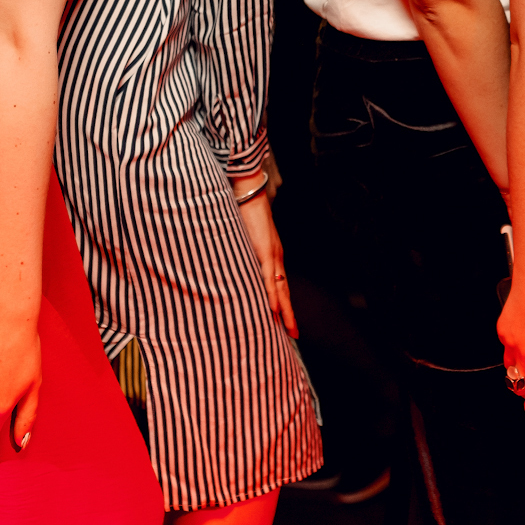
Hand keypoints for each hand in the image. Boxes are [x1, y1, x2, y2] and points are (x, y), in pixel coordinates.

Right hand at [234, 160, 298, 338]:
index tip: (284, 322)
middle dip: (288, 315)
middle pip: (284, 291)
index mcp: (271, 254)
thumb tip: (231, 265)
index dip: (282, 304)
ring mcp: (273, 254)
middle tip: (294, 335)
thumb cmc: (241, 210)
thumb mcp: (240, 237)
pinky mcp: (266, 250)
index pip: (279, 285)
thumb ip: (240, 252)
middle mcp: (276, 257)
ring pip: (281, 289)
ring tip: (289, 329)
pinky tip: (274, 309)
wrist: (247, 189)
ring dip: (285, 311)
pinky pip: (270, 278)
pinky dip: (273, 295)